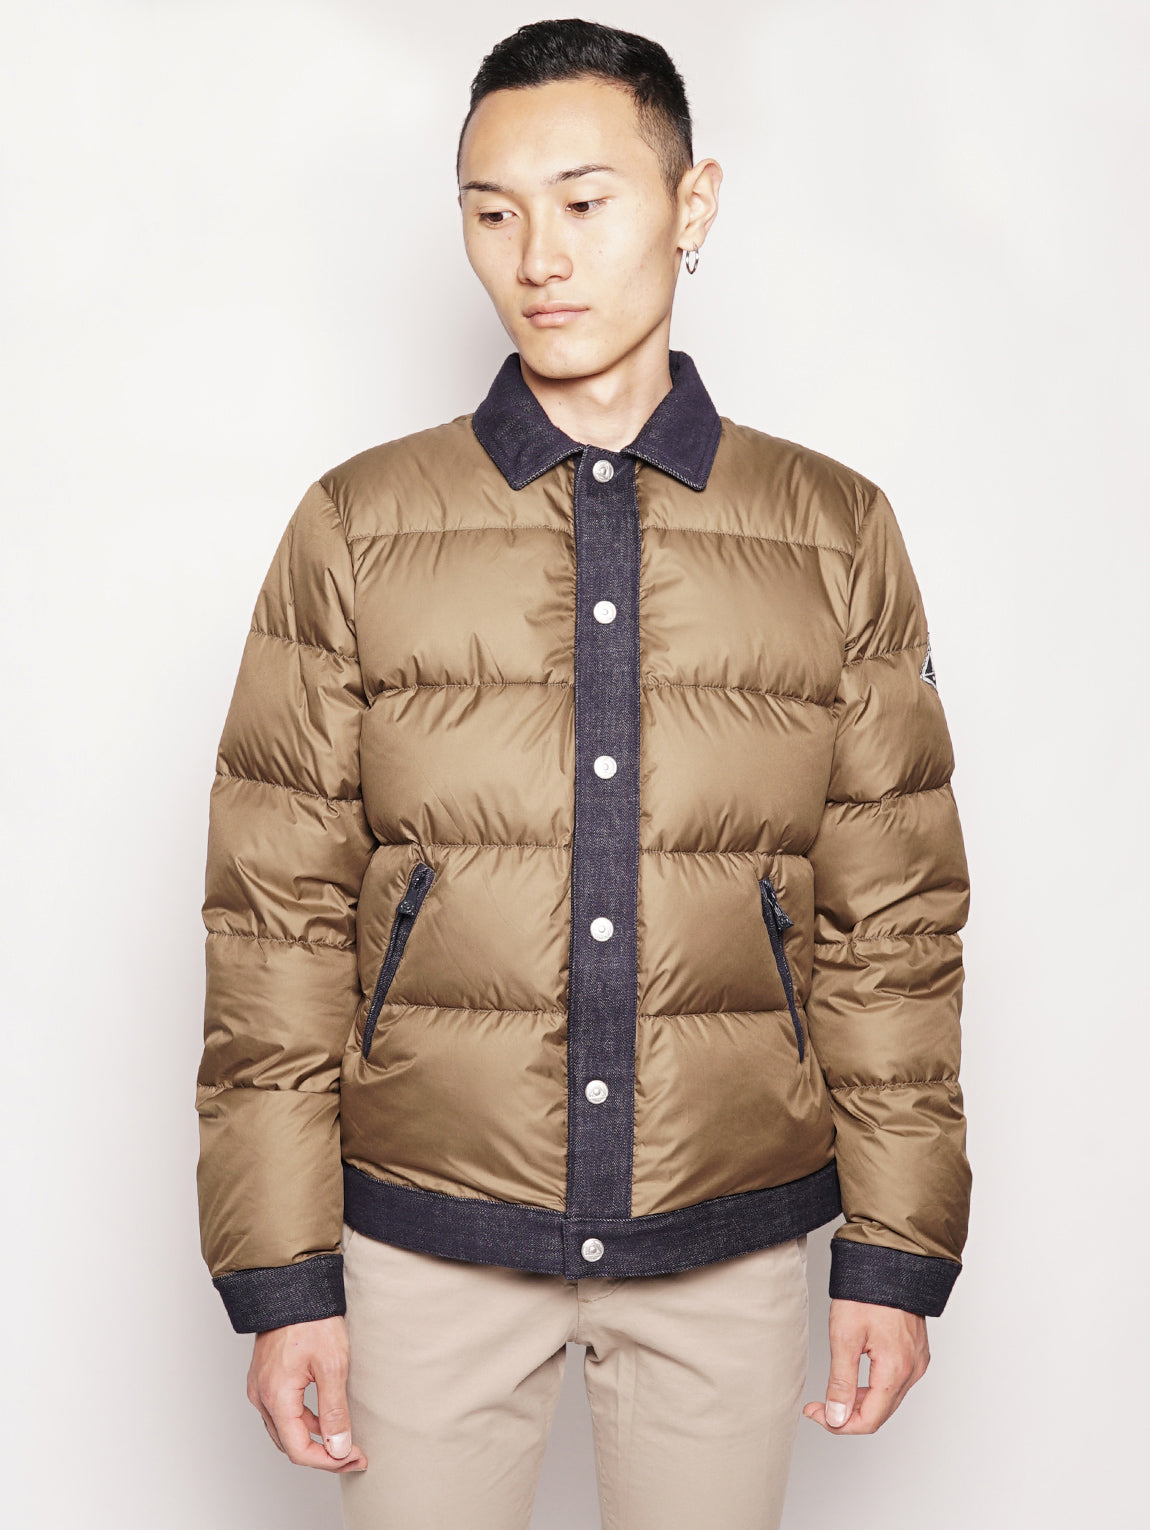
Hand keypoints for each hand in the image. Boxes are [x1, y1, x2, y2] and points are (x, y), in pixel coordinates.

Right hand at [246, 1315, 367, 1471]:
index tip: (354, 1457)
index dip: (328, 1461)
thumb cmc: (312, 1320)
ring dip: (313, 1439)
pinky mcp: (265, 1378)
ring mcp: (260, 1387)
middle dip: (322, 1454)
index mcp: (276, 1397)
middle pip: (290, 1445)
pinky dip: (303, 1421)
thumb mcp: (333, 1366)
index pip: (299, 1450)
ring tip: (343, 1437)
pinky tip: (325, 1416)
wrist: (294, 1287)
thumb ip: (334, 1412)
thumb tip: (339, 1449)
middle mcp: (262, 1397)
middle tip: (353, 1452)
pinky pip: (281, 1413)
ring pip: (285, 1430)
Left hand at [803, 1298, 928, 1434]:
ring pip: (888, 1399)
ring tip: (833, 1392)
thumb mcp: (844, 1337)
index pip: (869, 1420)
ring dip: (860, 1402)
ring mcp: (916, 1361)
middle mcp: (912, 1370)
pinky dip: (874, 1388)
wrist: (889, 1262)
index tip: (816, 1413)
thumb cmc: (867, 1293)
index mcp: (896, 1370)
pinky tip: (855, 1379)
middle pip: (879, 1413)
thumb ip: (841, 1382)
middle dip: (847, 1415)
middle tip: (819, 1406)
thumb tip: (836, 1417)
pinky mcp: (915, 1352)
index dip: (839, 1424)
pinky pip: (895, 1383)